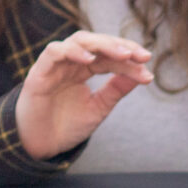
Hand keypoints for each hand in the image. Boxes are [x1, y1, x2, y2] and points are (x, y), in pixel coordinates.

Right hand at [14, 32, 154, 158]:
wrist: (40, 146)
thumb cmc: (66, 126)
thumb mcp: (99, 108)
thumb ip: (116, 89)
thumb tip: (144, 73)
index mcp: (84, 69)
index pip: (110, 56)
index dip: (130, 59)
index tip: (148, 67)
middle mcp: (71, 62)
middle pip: (97, 43)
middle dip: (120, 46)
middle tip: (140, 56)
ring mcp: (55, 65)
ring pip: (78, 41)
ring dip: (102, 44)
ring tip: (122, 55)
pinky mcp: (39, 73)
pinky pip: (54, 52)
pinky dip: (71, 51)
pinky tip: (89, 59)